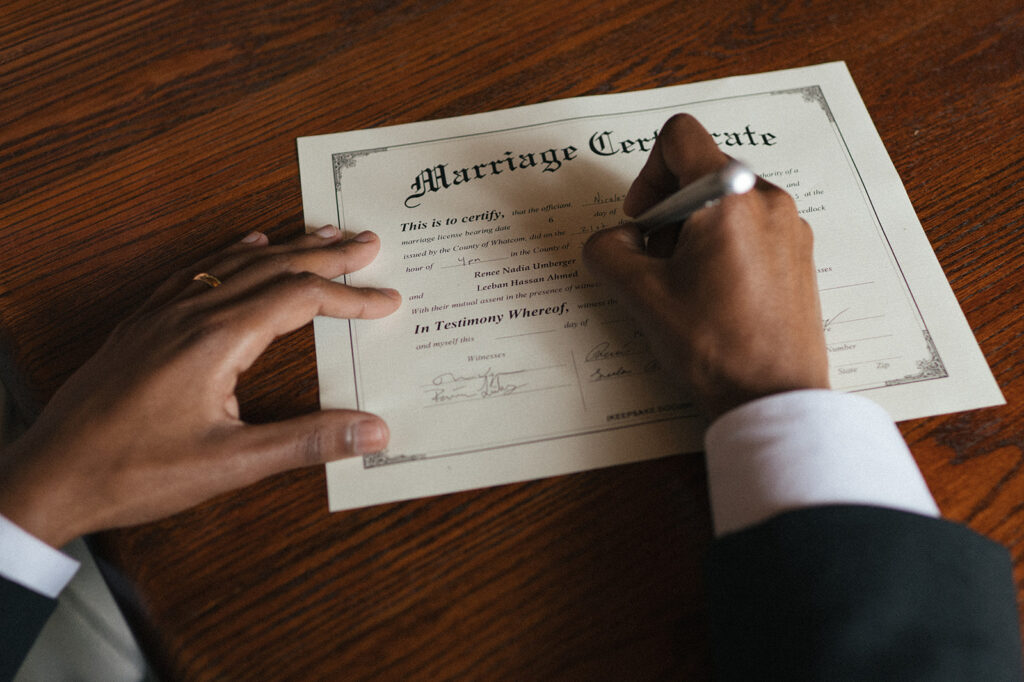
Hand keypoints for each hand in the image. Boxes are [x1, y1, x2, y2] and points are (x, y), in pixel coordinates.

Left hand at [0, 226, 400, 546]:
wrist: (49, 475)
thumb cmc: (133, 471)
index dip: (350, 297)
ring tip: (322, 233)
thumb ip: (306, 442)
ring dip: (286, 246)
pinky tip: (244, 246)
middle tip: (368, 242)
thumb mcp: (230, 464)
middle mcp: (192, 312)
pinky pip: (198, 270)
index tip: (386, 299)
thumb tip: (373, 430)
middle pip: (274, 266)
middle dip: (327, 254)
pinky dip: (233, 254)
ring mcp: (163, 313)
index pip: (301, 299)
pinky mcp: (144, 323)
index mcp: (218, 339)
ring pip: (237, 262)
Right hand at [583, 114, 828, 419]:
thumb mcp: (641, 295)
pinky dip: (724, 247)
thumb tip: (612, 241)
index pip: (679, 137)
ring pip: (727, 202)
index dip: (647, 173)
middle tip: (658, 263)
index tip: (643, 219)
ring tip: (688, 286)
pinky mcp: (799, 255)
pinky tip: (716, 296)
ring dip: (695, 232)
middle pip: (702, 172)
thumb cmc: (714, 347)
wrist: (773, 397)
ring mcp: (789, 228)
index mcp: (728, 197)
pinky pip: (752, 228)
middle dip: (669, 211)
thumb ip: (610, 251)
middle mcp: (767, 200)